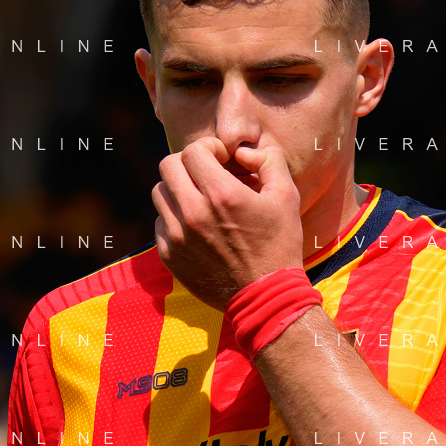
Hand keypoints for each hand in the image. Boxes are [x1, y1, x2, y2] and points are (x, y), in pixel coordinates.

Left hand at [152, 137, 302, 310]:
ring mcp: (177, 236)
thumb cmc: (279, 245)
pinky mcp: (170, 256)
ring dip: (178, 189)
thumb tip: (243, 151)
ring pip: (160, 193)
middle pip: (168, 166)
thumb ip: (268, 161)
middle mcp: (193, 213)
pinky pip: (159, 223)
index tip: (220, 159)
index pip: (193, 151)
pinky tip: (195, 226)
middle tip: (205, 174)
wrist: (265, 297)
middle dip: (187, 163)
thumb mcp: (287, 197)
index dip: (208, 148)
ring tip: (199, 199)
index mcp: (221, 194)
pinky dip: (173, 218)